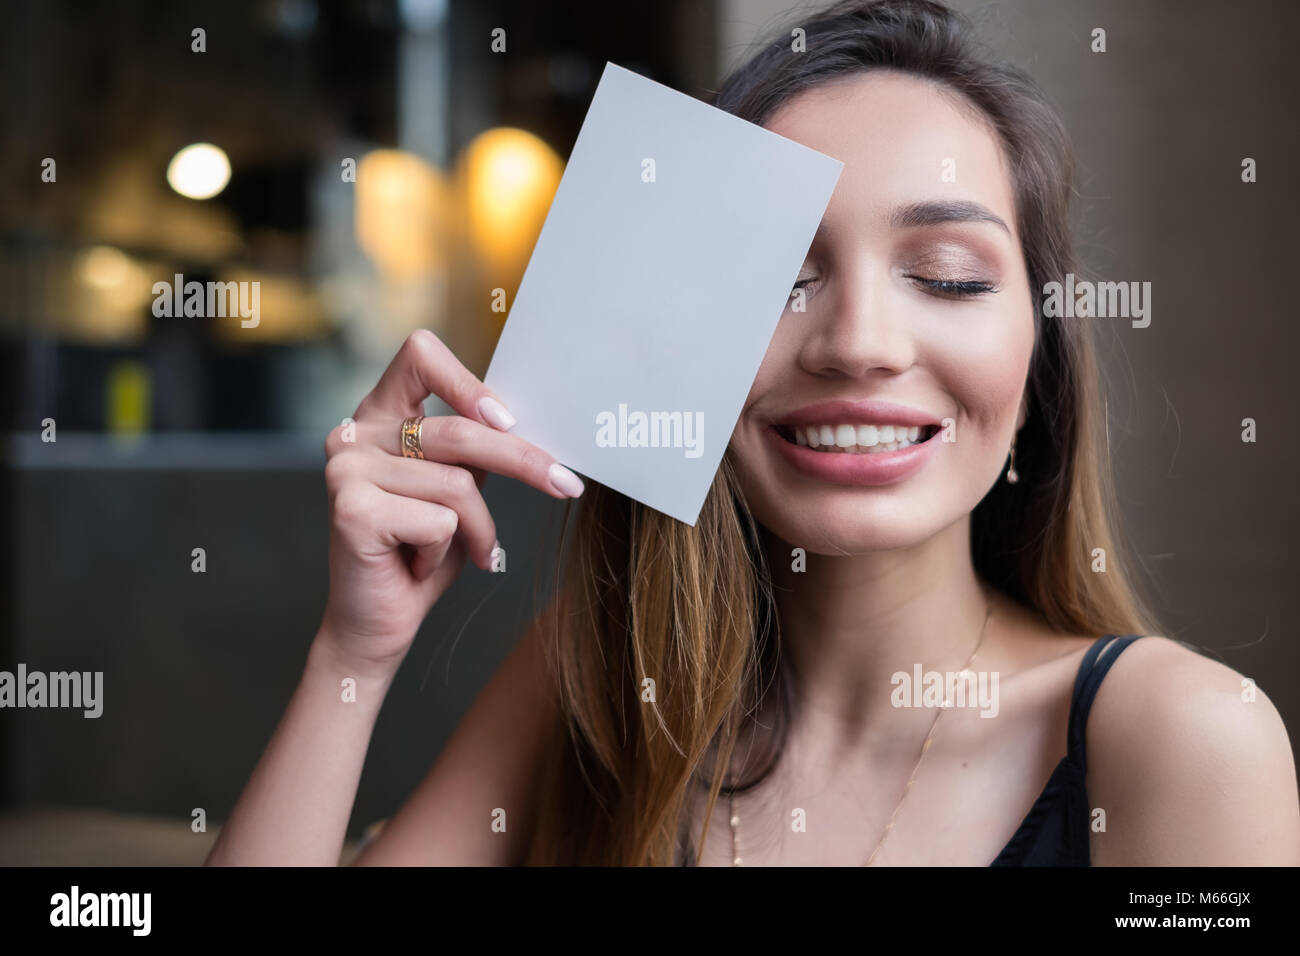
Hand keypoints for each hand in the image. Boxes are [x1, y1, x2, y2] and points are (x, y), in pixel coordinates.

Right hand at [317, 329, 584, 673]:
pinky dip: (448, 550)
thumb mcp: (457, 488)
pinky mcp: (350, 509)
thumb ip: (474, 450)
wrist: (378, 624)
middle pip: (461, 430)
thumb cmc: (422, 553)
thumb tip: (530, 423)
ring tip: (468, 551)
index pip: (420, 354)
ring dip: (479, 529)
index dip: (469, 381)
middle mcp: (355, 433)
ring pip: (458, 484)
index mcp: (379, 415)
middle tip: (567, 485)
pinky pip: (440, 520)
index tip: (510, 419)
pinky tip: (417, 566)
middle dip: (523, 462)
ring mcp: (346, 469)